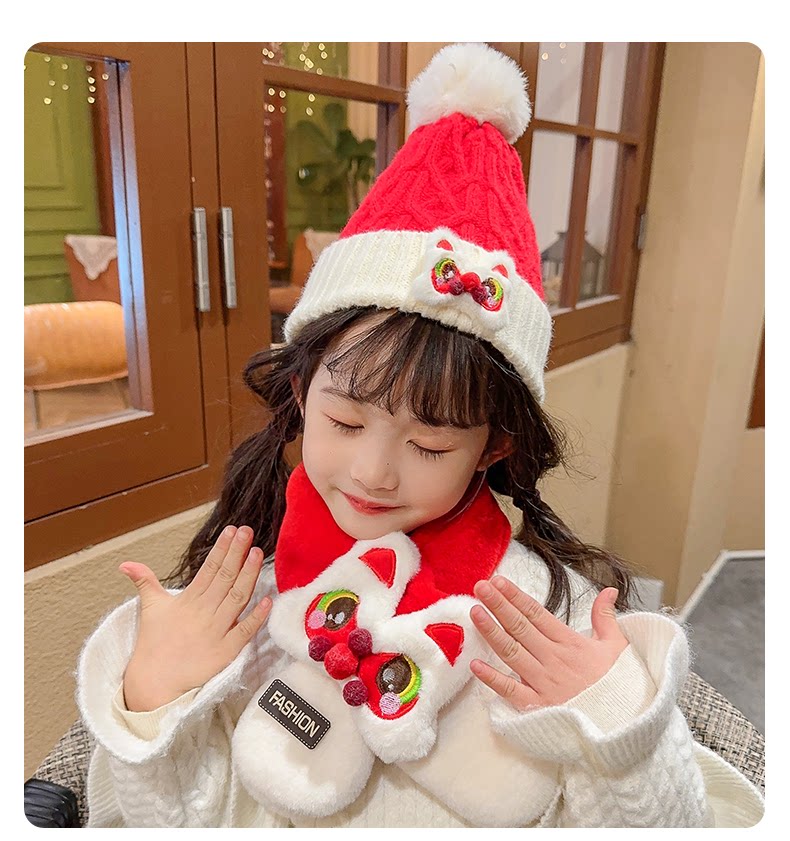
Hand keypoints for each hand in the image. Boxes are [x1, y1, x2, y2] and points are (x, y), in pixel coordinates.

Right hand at [119, 525, 272, 711]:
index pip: (209, 569)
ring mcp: (216, 632)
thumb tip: (126, 563)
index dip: (222, 549)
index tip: (233, 531)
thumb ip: (145, 581)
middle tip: (248, 532)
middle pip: (225, 578)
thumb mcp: (150, 608)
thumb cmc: (154, 644)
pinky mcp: (225, 652)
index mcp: (188, 600)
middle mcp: (203, 613)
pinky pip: (244, 632)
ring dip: (249, 575)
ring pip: (237, 598)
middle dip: (238, 553)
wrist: (153, 684)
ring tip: (258, 553)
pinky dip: (256, 617)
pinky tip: (268, 599)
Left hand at [469, 575, 627, 709]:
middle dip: (498, 605)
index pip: (536, 614)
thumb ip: (606, 617)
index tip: (498, 581)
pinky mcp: (538, 707)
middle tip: (480, 587)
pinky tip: (475, 664)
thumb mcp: (617, 646)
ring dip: (492, 632)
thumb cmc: (619, 684)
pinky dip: (492, 679)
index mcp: (570, 643)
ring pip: (512, 653)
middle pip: (520, 628)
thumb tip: (608, 590)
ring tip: (475, 612)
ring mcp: (544, 683)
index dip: (516, 596)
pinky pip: (512, 691)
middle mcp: (554, 660)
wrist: (627, 724)